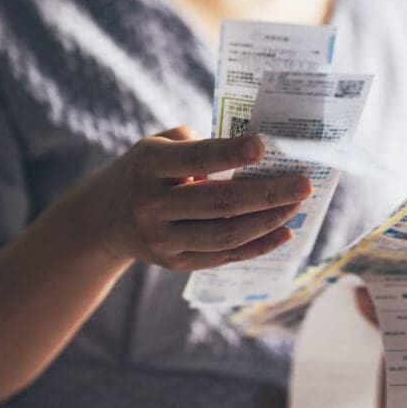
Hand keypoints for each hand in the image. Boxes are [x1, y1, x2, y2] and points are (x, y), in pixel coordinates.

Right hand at [78, 126, 312, 271]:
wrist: (103, 218)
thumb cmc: (146, 170)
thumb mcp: (158, 144)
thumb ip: (198, 144)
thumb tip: (254, 157)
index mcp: (147, 165)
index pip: (195, 158)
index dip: (230, 153)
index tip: (264, 146)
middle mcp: (151, 205)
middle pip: (218, 203)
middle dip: (267, 194)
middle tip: (304, 184)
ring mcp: (161, 240)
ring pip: (224, 235)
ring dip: (267, 222)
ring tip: (297, 206)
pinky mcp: (174, 263)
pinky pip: (222, 257)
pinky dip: (257, 246)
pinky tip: (284, 233)